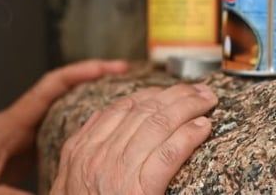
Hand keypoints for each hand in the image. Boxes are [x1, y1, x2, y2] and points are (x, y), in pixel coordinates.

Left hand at [0, 59, 129, 193]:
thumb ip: (9, 194)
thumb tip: (53, 194)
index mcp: (8, 125)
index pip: (50, 88)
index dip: (81, 72)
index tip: (110, 66)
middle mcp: (15, 125)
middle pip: (61, 95)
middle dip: (93, 84)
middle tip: (127, 84)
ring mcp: (16, 138)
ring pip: (58, 114)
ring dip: (85, 108)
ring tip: (118, 109)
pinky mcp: (15, 154)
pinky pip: (50, 135)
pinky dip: (73, 133)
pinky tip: (90, 144)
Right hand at [50, 83, 216, 193]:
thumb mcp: (68, 181)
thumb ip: (82, 148)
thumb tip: (99, 116)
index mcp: (81, 152)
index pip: (120, 109)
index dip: (150, 95)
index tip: (170, 91)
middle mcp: (98, 158)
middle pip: (142, 111)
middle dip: (174, 95)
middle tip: (199, 91)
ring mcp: (118, 174)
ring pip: (157, 125)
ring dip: (187, 108)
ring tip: (207, 102)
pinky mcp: (140, 192)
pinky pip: (168, 154)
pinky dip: (188, 136)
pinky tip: (203, 127)